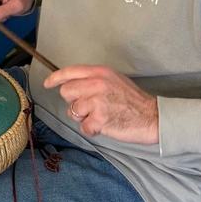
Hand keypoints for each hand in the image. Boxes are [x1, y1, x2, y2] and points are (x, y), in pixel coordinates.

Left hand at [43, 65, 158, 144]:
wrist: (152, 116)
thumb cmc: (133, 100)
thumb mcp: (114, 80)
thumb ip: (93, 80)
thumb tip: (71, 85)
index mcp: (100, 72)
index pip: (70, 72)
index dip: (55, 78)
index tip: (47, 84)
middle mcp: (97, 84)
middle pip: (67, 92)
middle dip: (74, 102)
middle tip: (90, 106)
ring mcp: (98, 101)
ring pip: (73, 111)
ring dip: (84, 117)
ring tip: (101, 116)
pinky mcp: (100, 119)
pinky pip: (84, 127)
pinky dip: (92, 129)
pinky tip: (105, 125)